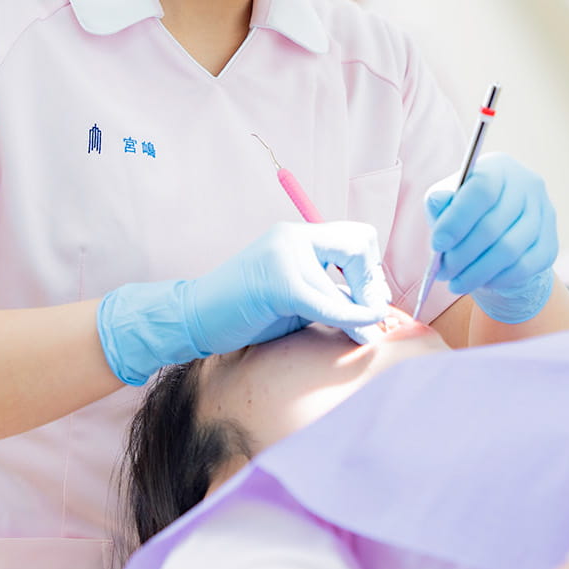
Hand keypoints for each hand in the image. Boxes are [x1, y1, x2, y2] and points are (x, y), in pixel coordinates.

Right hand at [97, 222, 390, 385]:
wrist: (194, 318)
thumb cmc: (244, 313)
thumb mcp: (297, 296)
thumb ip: (330, 291)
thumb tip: (374, 302)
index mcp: (297, 236)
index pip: (355, 236)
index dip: (371, 269)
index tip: (372, 299)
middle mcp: (292, 236)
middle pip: (359, 244)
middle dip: (374, 281)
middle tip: (375, 312)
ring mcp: (284, 255)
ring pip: (346, 274)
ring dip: (367, 307)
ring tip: (373, 333)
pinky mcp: (279, 282)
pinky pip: (328, 302)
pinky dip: (351, 318)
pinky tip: (362, 332)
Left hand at [425, 152, 558, 323]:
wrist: (499, 233)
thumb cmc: (466, 213)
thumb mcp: (447, 203)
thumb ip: (441, 202)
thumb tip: (439, 200)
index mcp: (499, 167)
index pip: (481, 189)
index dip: (458, 219)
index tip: (437, 244)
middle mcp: (527, 185)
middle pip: (494, 224)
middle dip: (463, 254)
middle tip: (444, 272)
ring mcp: (544, 214)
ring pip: (510, 250)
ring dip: (478, 272)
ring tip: (456, 283)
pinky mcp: (551, 243)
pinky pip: (524, 267)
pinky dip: (498, 279)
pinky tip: (481, 282)